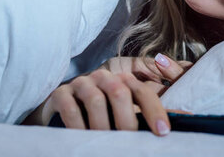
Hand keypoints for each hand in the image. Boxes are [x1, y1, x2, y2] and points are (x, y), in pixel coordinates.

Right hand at [22, 53, 192, 135]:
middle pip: (120, 93)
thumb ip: (140, 116)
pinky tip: (83, 139)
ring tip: (104, 145)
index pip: (143, 92)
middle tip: (129, 144)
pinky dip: (78, 127)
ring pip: (96, 101)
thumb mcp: (121, 114)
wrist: (60, 113)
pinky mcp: (60, 93)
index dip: (155, 111)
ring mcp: (82, 83)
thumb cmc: (99, 117)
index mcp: (123, 80)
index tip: (163, 132)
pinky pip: (71, 109)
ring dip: (102, 126)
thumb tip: (163, 132)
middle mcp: (103, 77)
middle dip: (127, 121)